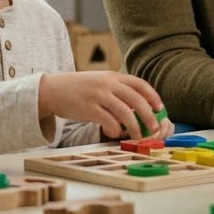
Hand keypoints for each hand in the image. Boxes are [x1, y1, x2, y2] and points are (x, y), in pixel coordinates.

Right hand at [39, 71, 168, 139]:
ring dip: (134, 127)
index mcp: (113, 76)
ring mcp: (98, 95)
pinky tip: (114, 133)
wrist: (53, 89)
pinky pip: (109, 122)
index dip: (152, 96)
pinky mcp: (89, 108)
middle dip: (149, 115)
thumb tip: (137, 108)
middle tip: (154, 128)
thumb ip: (117, 91)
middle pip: (136, 99)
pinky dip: (115, 130)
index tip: (160, 108)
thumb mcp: (100, 82)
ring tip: (137, 136)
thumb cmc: (79, 88)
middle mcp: (108, 84)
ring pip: (125, 113)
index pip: (139, 84)